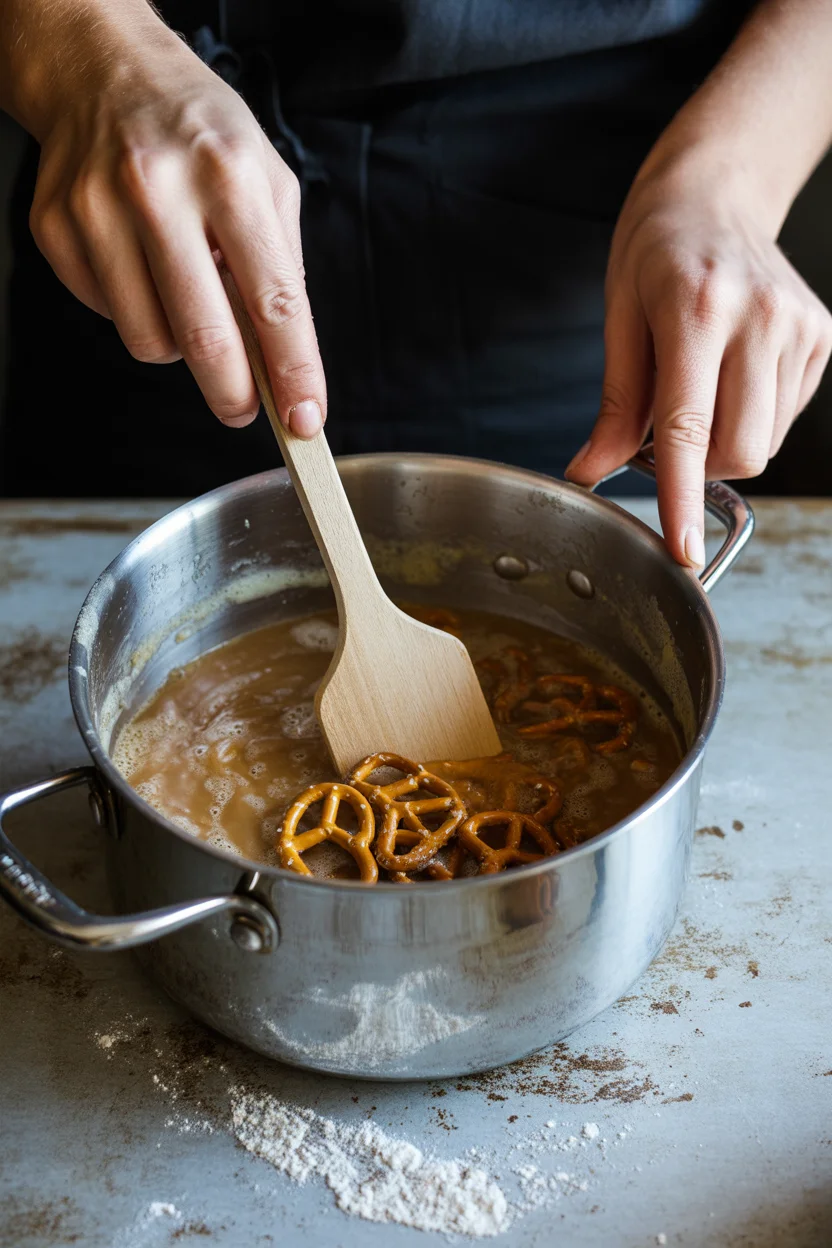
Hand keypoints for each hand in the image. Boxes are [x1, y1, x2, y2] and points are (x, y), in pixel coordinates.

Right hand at [28, 31, 324, 435]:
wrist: (102, 69)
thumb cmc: (199, 132)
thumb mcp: (267, 178)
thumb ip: (280, 267)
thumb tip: (283, 360)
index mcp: (229, 176)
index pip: (274, 301)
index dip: (293, 372)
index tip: (305, 420)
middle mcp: (159, 190)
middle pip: (205, 337)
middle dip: (233, 393)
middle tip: (243, 407)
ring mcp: (98, 210)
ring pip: (150, 342)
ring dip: (179, 345)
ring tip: (187, 298)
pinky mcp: (56, 228)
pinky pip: (107, 316)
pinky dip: (134, 311)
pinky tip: (141, 267)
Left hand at [566, 160, 831, 566]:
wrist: (717, 192)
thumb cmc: (656, 249)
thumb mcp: (618, 316)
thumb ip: (615, 404)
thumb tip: (591, 471)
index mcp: (697, 309)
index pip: (689, 428)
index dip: (681, 496)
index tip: (680, 548)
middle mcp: (759, 318)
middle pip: (740, 451)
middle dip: (699, 465)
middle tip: (668, 427)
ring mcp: (799, 327)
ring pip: (764, 443)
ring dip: (724, 442)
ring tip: (701, 387)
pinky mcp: (821, 337)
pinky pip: (784, 418)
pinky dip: (750, 417)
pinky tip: (732, 374)